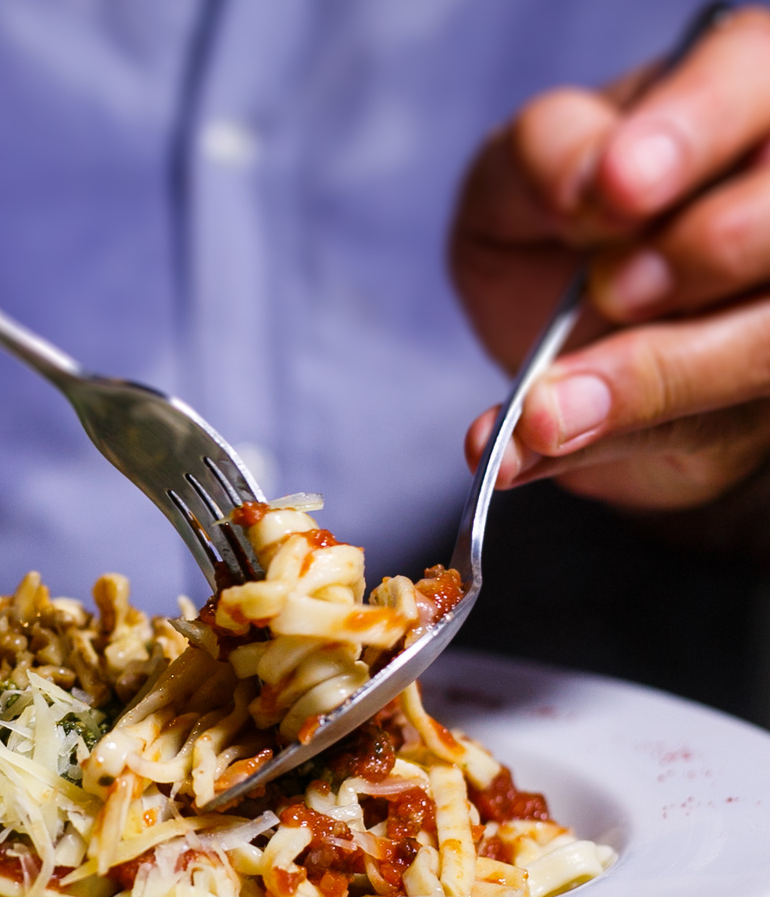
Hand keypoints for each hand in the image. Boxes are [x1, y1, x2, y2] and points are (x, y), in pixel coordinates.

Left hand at [451, 7, 769, 510]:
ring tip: (543, 409)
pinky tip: (521, 453)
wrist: (555, 336)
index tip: (618, 186)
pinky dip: (609, 442)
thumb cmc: (549, 223)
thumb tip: (587, 183)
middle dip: (699, 254)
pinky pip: (710, 428)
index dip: (690, 133)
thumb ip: (544, 157)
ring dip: (655, 377)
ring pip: (769, 341)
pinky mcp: (762, 399)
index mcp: (736, 90)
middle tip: (608, 288)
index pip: (745, 81)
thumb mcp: (514, 176)